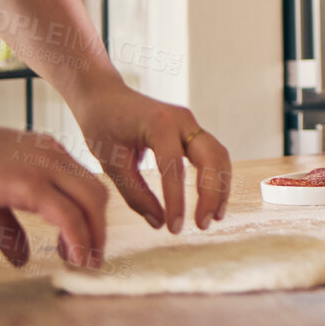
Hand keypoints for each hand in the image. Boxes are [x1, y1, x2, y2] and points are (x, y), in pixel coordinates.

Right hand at [0, 115, 108, 268]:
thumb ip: (9, 229)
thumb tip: (21, 260)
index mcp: (51, 155)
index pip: (88, 186)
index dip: (92, 217)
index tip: (85, 243)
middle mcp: (56, 157)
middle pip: (97, 195)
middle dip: (100, 230)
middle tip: (91, 259)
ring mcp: (45, 168)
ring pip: (90, 203)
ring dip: (93, 237)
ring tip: (85, 263)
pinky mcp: (30, 183)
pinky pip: (67, 214)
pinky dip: (77, 238)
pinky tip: (72, 257)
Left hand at [69, 77, 231, 234]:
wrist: (105, 97)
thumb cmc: (104, 126)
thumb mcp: (112, 164)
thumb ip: (135, 195)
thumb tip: (159, 223)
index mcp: (159, 125)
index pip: (174, 168)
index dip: (177, 201)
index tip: (174, 228)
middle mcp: (183, 120)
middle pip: (211, 158)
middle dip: (212, 193)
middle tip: (203, 225)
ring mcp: (191, 122)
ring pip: (219, 155)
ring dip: (220, 187)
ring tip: (214, 217)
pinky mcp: (192, 129)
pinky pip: (213, 154)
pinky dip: (217, 177)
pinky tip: (213, 200)